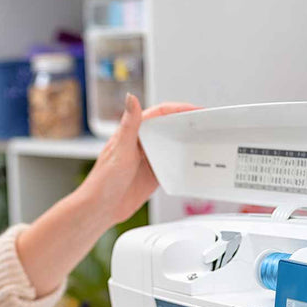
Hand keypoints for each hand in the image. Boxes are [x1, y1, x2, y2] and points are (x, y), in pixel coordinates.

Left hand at [77, 94, 199, 228]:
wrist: (101, 209)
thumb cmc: (103, 180)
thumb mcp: (120, 150)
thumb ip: (129, 124)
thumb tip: (131, 97)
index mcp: (132, 132)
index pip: (160, 114)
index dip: (179, 109)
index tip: (196, 109)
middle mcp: (141, 143)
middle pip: (168, 127)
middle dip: (186, 123)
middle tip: (206, 123)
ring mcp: (148, 159)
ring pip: (171, 145)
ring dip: (185, 142)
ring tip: (203, 140)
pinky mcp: (152, 175)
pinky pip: (170, 165)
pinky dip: (181, 162)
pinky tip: (191, 162)